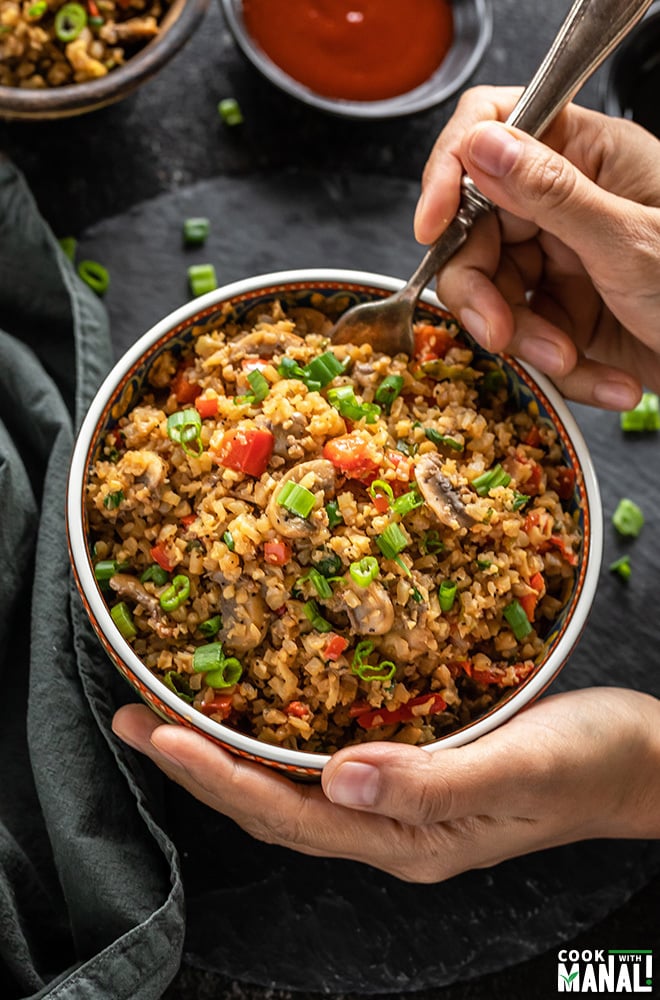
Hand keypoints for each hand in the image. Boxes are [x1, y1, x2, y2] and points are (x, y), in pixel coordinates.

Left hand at [112, 687, 659, 881]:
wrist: (640, 762)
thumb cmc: (592, 761)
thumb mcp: (523, 766)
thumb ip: (432, 782)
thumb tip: (338, 777)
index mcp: (410, 839)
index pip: (292, 814)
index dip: (219, 777)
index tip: (157, 732)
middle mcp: (391, 827)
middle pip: (274, 806)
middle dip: (197, 767)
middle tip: (130, 717)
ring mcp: (399, 802)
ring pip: (291, 784)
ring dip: (226, 751)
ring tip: (166, 712)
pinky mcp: (412, 769)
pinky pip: (324, 760)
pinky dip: (276, 736)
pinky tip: (256, 707)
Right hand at [414, 86, 659, 408]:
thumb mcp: (629, 241)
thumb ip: (549, 192)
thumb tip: (481, 145)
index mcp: (586, 157)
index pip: (491, 132)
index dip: (450, 173)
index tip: (431, 226)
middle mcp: (565, 206)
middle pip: (475, 233)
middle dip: (485, 294)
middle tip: (501, 334)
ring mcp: (563, 263)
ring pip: (496, 297)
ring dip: (528, 343)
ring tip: (572, 362)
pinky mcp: (566, 316)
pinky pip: (529, 343)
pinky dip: (563, 372)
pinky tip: (608, 378)